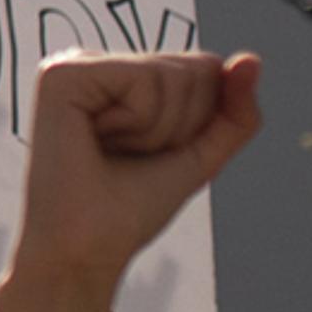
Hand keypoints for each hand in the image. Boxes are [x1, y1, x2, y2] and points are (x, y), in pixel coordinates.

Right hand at [9, 49, 263, 295]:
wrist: (83, 252)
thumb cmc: (129, 210)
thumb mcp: (201, 156)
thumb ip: (235, 111)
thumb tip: (251, 59)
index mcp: (118, 78)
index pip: (204, 69)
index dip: (197, 122)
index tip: (150, 155)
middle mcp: (95, 63)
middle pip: (195, 67)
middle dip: (181, 125)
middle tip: (129, 157)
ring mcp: (74, 65)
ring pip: (174, 73)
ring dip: (158, 130)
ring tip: (112, 153)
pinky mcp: (61, 75)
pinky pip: (143, 78)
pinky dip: (139, 121)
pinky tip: (97, 139)